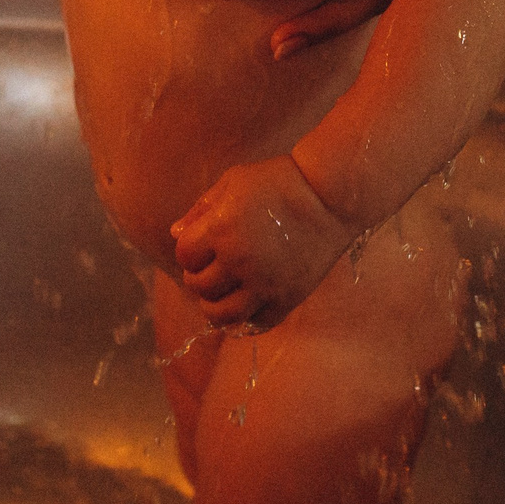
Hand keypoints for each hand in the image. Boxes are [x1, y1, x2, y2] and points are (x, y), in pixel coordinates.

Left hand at [170, 155, 356, 328]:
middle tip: (210, 268)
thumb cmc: (279, 180)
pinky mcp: (287, 297)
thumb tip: (174, 234)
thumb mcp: (233, 182)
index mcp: (221, 228)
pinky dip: (245, 318)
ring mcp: (264, 283)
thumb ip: (201, 209)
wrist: (330, 193)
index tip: (199, 245)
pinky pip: (256, 323)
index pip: (184, 256)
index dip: (188, 252)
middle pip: (199, 287)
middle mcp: (239, 260)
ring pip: (222, 315)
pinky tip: (246, 302)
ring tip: (222, 292)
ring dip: (214, 305)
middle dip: (198, 277)